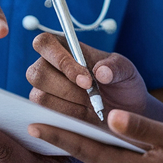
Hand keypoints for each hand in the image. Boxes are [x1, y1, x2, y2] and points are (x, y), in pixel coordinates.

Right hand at [27, 34, 148, 122]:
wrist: (126, 112)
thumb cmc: (122, 84)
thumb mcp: (127, 71)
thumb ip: (116, 67)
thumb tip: (101, 72)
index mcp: (64, 47)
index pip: (44, 43)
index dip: (59, 60)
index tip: (86, 80)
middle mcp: (48, 67)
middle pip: (36, 73)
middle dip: (66, 88)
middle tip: (91, 96)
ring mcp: (44, 91)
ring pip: (40, 97)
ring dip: (69, 105)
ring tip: (92, 106)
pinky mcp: (46, 113)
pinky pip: (45, 117)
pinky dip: (68, 119)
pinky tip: (86, 118)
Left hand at [29, 110, 162, 162]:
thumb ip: (139, 127)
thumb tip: (109, 115)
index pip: (88, 151)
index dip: (60, 136)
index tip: (34, 125)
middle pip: (98, 160)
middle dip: (82, 140)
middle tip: (58, 119)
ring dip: (108, 150)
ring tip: (104, 129)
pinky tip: (132, 151)